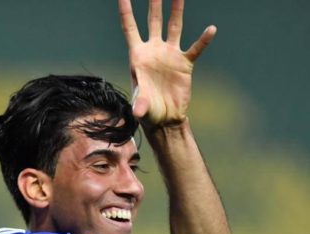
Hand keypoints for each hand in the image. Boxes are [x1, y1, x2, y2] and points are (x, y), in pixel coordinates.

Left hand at [119, 0, 215, 126]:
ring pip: (174, 27)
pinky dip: (203, 40)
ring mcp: (169, 55)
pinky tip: (210, 30)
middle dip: (154, 3)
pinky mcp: (184, 63)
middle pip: (153, 21)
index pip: (130, 28)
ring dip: (177, 11)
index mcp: (138, 56)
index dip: (126, 12)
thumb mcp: (142, 105)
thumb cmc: (147, 110)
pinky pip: (196, 49)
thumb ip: (141, 103)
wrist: (164, 117)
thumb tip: (138, 112)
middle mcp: (154, 51)